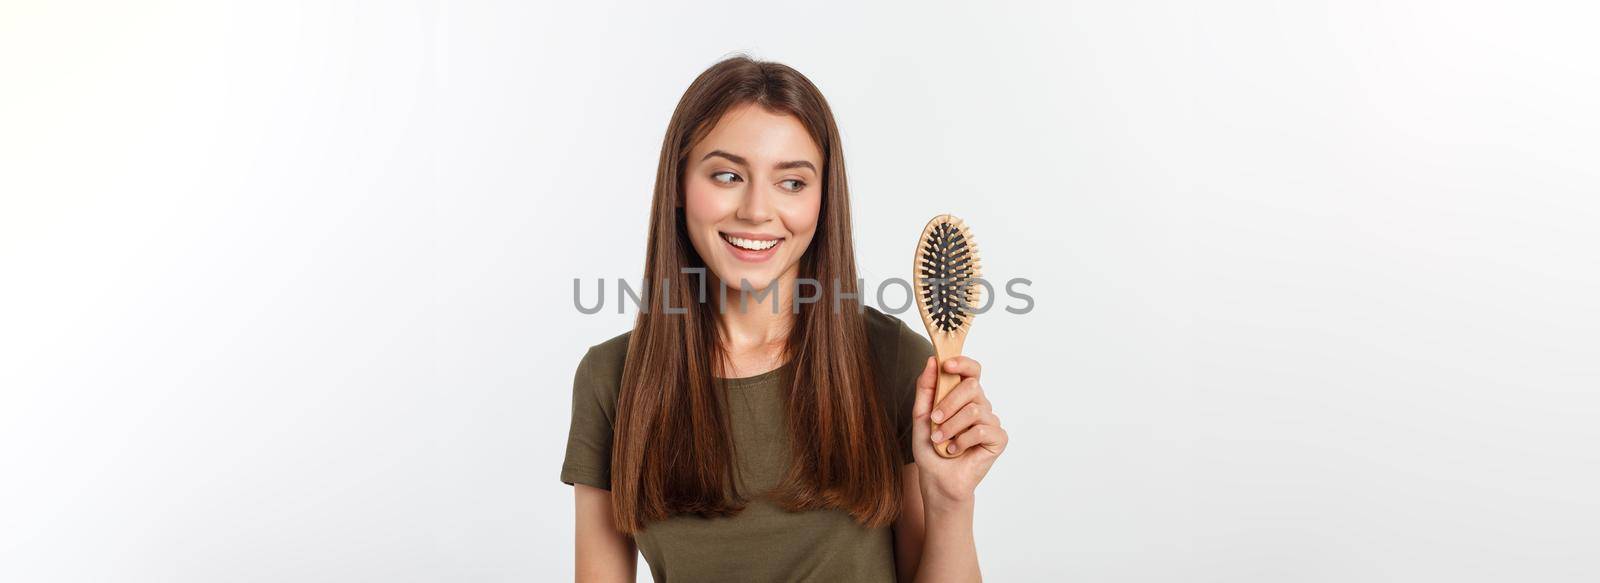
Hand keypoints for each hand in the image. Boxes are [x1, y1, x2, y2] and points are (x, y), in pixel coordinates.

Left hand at [910, 355, 1007, 506]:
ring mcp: (991, 421)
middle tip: (934, 421)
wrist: (938, 480)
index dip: (962, 363)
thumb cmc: (931, 449)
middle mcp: (980, 405)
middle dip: (949, 403)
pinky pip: (983, 430)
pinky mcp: (998, 439)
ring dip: (951, 426)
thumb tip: (931, 362)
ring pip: (974, 410)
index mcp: (964, 397)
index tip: (946, 365)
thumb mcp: (921, 416)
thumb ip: (926, 389)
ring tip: (940, 440)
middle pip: (972, 386)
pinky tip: (954, 450)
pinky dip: (963, 441)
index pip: (972, 370)